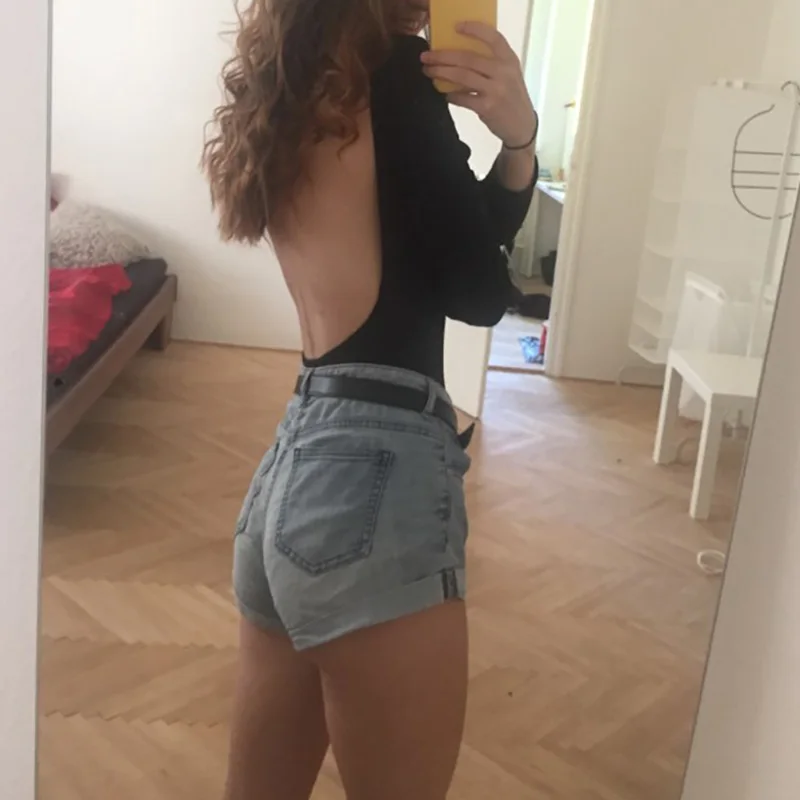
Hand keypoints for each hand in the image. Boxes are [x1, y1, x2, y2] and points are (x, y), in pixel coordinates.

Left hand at [421, 22, 537, 148]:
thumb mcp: (509, 74)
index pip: (493, 38)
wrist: (522, 126)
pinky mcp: (487, 107)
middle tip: (426, 57)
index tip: (456, 27)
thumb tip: (458, 55)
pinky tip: (444, 94)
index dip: (474, 29)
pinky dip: (450, 95)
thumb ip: (492, 63)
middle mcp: (503, 72)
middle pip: (468, 58)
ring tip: (428, 71)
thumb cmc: (511, 97)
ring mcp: (495, 90)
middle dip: (443, 56)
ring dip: (441, 73)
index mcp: (509, 60)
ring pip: (462, 76)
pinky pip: (463, 98)